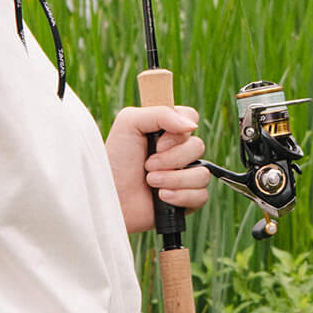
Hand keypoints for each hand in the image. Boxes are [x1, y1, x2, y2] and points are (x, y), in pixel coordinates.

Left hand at [106, 104, 209, 233]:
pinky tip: (161, 197)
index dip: (178, 131)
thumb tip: (192, 125)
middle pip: (198, 147)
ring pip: (201, 173)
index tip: (158, 141)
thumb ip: (161, 113)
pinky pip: (201, 195)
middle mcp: (179, 152)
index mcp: (167, 131)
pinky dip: (179, 196)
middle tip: (148, 165)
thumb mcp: (130, 123)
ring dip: (173, 179)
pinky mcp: (188, 199)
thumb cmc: (116, 160)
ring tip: (151, 182)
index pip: (191, 118)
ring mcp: (185, 176)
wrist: (110, 197)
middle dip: (170, 159)